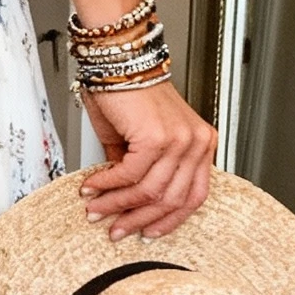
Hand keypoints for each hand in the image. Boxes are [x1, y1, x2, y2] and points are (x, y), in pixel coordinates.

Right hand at [79, 79, 217, 238]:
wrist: (119, 61)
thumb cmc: (129, 93)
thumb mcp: (140, 140)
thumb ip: (140, 171)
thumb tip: (126, 200)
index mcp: (201, 144)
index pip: (194, 196)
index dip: (168, 220)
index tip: (147, 232)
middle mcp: (197, 143)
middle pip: (172, 199)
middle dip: (138, 219)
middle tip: (115, 229)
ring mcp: (181, 140)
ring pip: (150, 191)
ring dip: (117, 204)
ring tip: (96, 208)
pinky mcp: (158, 137)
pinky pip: (131, 175)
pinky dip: (108, 185)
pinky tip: (93, 186)